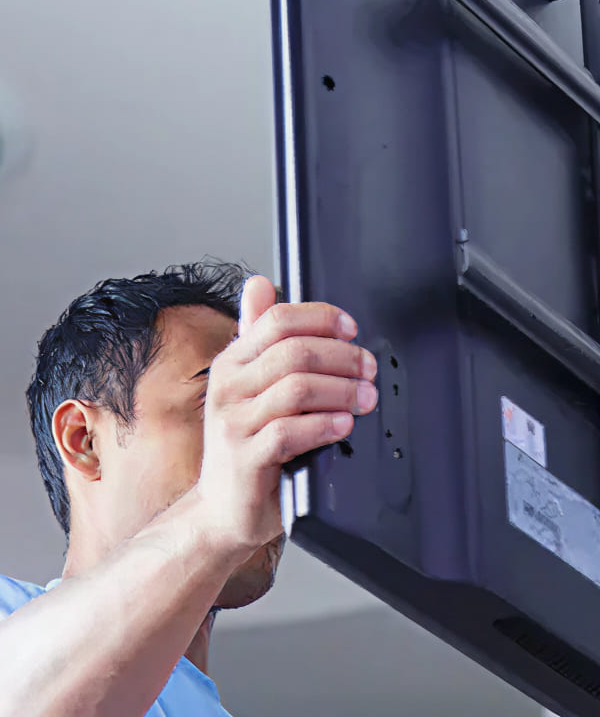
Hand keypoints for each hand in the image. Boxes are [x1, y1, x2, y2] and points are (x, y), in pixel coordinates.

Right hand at [197, 276, 377, 559]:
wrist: (222, 508)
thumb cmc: (243, 444)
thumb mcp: (246, 385)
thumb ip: (258, 338)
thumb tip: (259, 284)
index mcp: (231, 362)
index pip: (277, 320)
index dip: (321, 318)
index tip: (352, 329)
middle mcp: (227, 387)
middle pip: (295, 352)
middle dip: (342, 357)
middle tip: (369, 368)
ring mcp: (233, 423)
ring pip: (297, 388)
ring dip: (342, 390)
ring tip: (366, 398)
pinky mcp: (245, 458)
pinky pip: (291, 432)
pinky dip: (325, 425)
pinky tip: (344, 425)